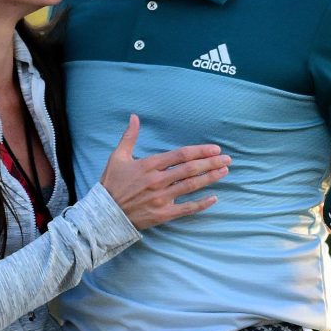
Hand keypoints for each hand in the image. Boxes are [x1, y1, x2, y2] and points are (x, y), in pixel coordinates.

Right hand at [100, 114, 229, 229]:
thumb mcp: (117, 156)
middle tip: (227, 158)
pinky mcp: (163, 214)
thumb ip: (129, 136)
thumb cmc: (111, 184)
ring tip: (225, 171)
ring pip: (191, 186)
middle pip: (191, 169)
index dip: (200, 151)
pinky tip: (214, 198)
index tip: (215, 149)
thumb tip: (135, 117)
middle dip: (211, 162)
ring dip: (210, 178)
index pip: (181, 155)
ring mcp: (162, 198)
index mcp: (149, 165)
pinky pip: (186, 208)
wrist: (104, 214)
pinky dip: (202, 204)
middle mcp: (158, 181)